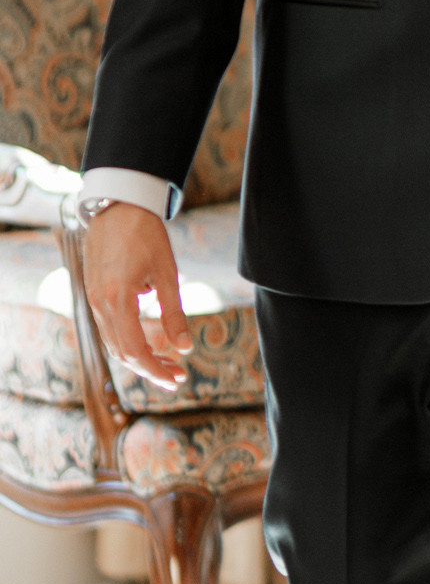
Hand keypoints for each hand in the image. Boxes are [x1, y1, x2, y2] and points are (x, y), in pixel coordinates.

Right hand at [80, 204, 193, 385]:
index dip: (156, 370)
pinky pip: (108, 327)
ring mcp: (92, 299)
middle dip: (150, 369)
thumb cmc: (146, 235)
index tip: (177, 378)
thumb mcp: (167, 274)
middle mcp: (99, 304)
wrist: (117, 205)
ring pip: (113, 342)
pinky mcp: (93, 293)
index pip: (135, 351)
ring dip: (139, 356)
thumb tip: (185, 348)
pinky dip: (127, 340)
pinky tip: (149, 341)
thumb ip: (174, 314)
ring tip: (168, 361)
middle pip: (122, 353)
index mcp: (118, 300)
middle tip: (177, 375)